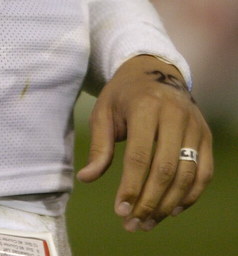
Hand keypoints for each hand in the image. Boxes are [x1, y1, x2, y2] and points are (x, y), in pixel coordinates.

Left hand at [77, 55, 212, 231]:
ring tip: (149, 222)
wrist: (155, 70)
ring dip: (169, 204)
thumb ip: (99, 145)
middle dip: (149, 201)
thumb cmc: (125, 94)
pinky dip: (190, 196)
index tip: (120, 210)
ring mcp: (194, 125)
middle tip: (134, 223)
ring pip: (187, 174)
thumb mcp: (104, 111)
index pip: (140, 155)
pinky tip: (172, 210)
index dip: (131, 187)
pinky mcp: (206, 135)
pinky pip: (204, 172)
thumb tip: (86, 178)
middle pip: (165, 169)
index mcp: (145, 105)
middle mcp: (175, 114)